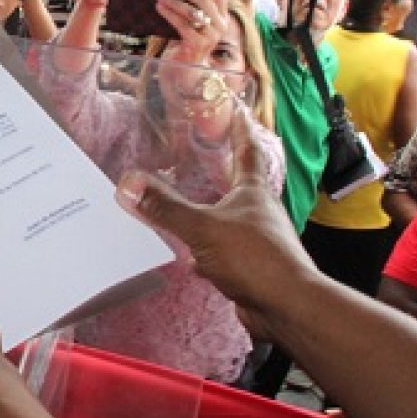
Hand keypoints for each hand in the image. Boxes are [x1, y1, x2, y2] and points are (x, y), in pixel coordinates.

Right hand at [114, 109, 316, 338]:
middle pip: (240, 186)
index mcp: (253, 193)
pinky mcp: (251, 268)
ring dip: (211, 215)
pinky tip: (193, 261)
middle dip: (223, 173)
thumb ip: (165, 207)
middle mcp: (259, 213)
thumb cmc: (255, 258)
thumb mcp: (203, 228)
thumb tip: (129, 184)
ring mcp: (257, 241)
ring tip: (190, 210)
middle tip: (207, 157)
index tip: (238, 110)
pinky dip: (207, 252)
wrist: (287, 306)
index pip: (247, 152)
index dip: (241, 130)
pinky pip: (224, 253)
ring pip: (229, 221)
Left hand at [155, 0, 227, 63]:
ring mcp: (211, 36)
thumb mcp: (193, 23)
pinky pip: (182, 25)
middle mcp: (220, 26)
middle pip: (204, 0)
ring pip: (192, 12)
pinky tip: (159, 8)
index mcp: (222, 17)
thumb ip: (193, 8)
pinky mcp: (197, 45)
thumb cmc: (187, 42)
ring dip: (174, 2)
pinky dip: (169, 14)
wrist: (185, 69)